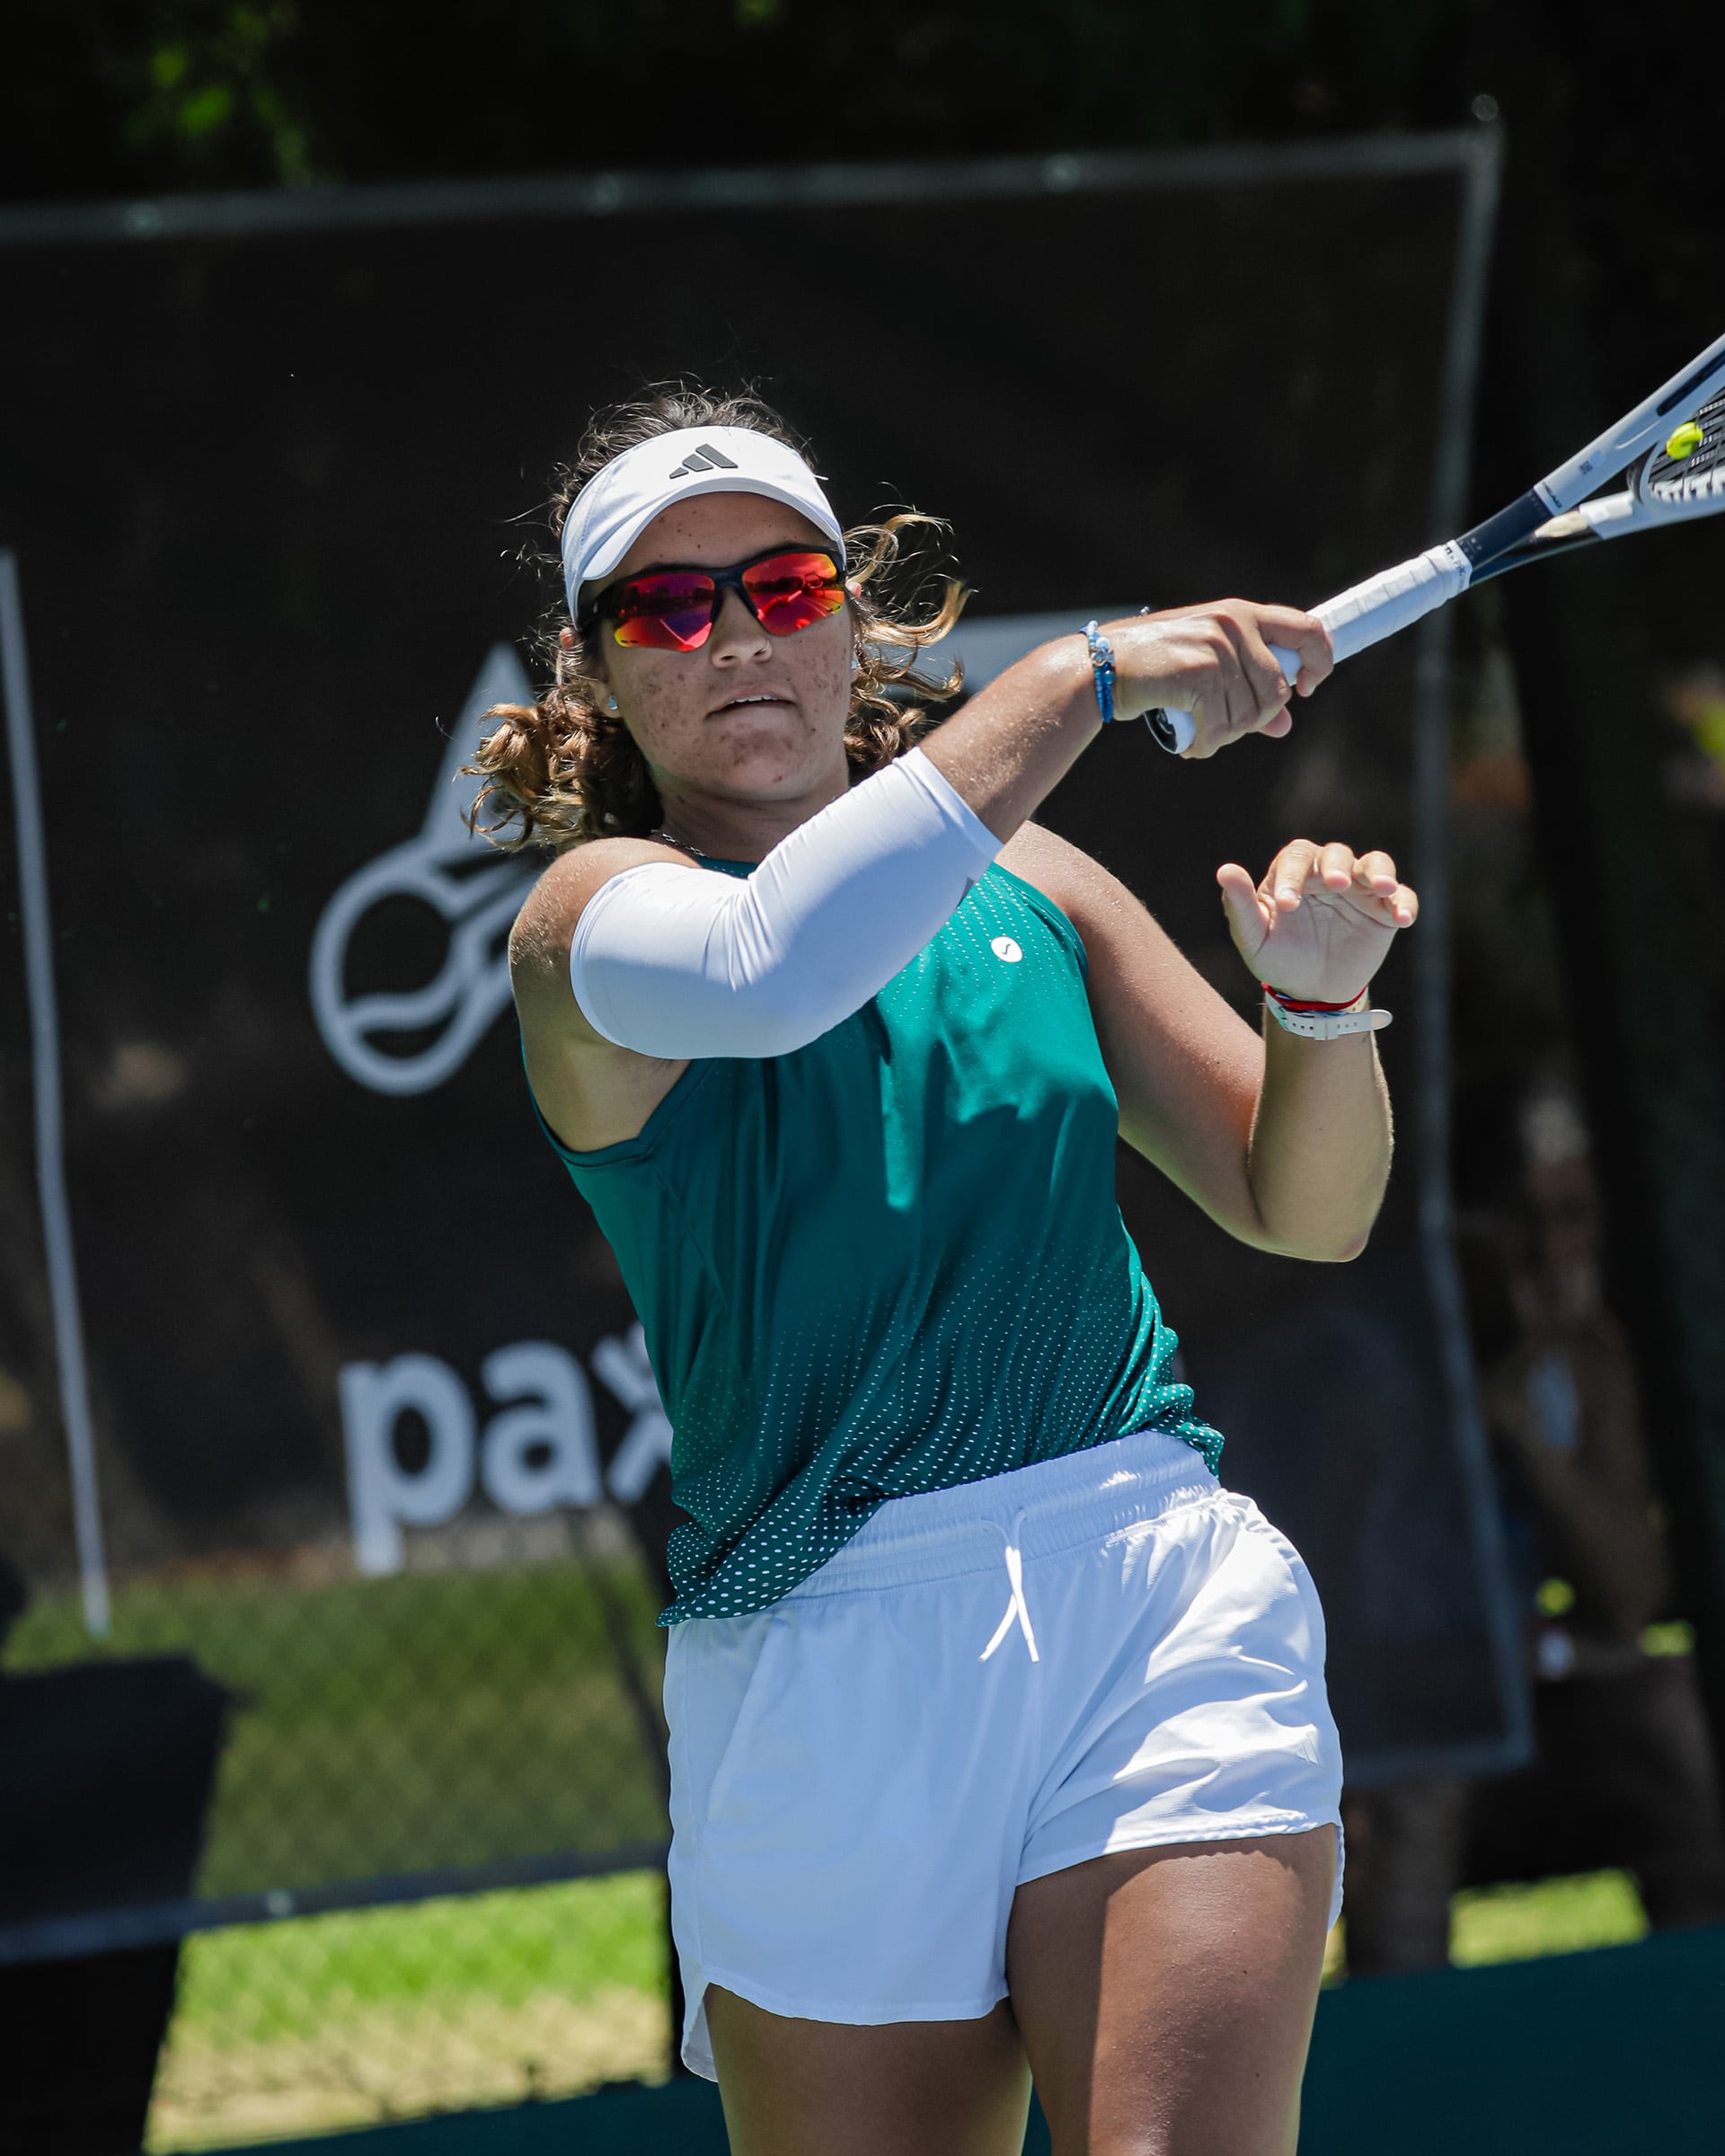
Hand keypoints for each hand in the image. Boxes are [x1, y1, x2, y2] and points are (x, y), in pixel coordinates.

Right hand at [1112, 600, 1332, 758]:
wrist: (1102, 666)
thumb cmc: (1156, 667)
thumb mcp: (1208, 666)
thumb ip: (1249, 689)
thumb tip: (1284, 724)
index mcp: (1243, 613)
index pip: (1307, 630)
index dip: (1318, 662)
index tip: (1305, 689)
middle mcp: (1235, 624)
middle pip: (1277, 690)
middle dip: (1254, 719)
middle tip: (1223, 725)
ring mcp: (1217, 647)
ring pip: (1250, 714)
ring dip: (1225, 735)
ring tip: (1200, 732)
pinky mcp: (1199, 674)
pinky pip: (1221, 727)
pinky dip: (1206, 744)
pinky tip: (1190, 743)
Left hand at [1217, 839, 1416, 1001]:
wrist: (1311, 991)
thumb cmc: (1278, 958)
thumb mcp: (1254, 938)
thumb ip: (1240, 906)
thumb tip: (1225, 870)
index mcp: (1293, 873)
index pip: (1296, 858)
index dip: (1292, 875)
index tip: (1287, 906)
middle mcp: (1328, 874)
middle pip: (1337, 853)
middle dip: (1337, 866)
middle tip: (1336, 885)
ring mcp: (1359, 890)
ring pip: (1375, 864)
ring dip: (1379, 873)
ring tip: (1382, 890)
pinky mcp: (1384, 911)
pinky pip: (1401, 897)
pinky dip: (1404, 903)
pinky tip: (1402, 919)